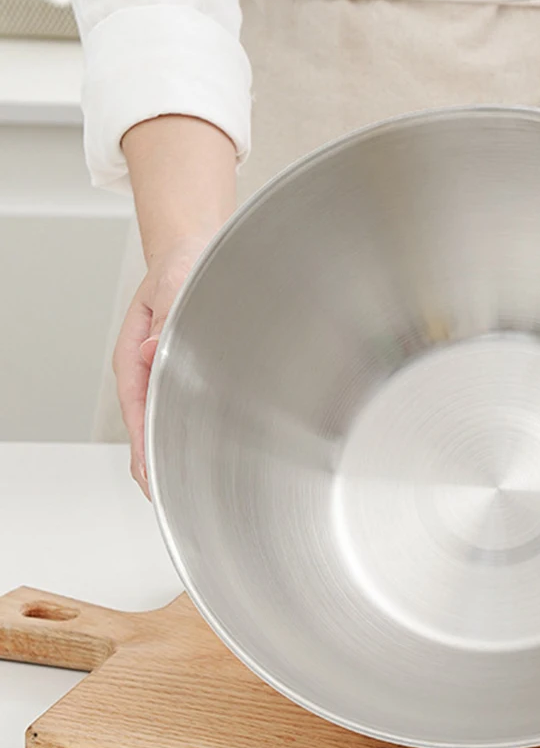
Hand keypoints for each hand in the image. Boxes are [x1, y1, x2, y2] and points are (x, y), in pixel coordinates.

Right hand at [114, 234, 213, 496]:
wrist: (193, 253)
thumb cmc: (181, 267)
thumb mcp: (173, 286)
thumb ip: (165, 320)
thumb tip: (154, 352)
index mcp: (135, 353)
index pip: (135, 405)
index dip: (143, 440)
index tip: (148, 470)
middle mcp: (148, 369)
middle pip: (147, 422)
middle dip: (153, 459)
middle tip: (165, 494)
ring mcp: (165, 374)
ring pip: (163, 419)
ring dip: (170, 450)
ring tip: (178, 487)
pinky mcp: (185, 374)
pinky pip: (181, 408)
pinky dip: (185, 432)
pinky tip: (196, 452)